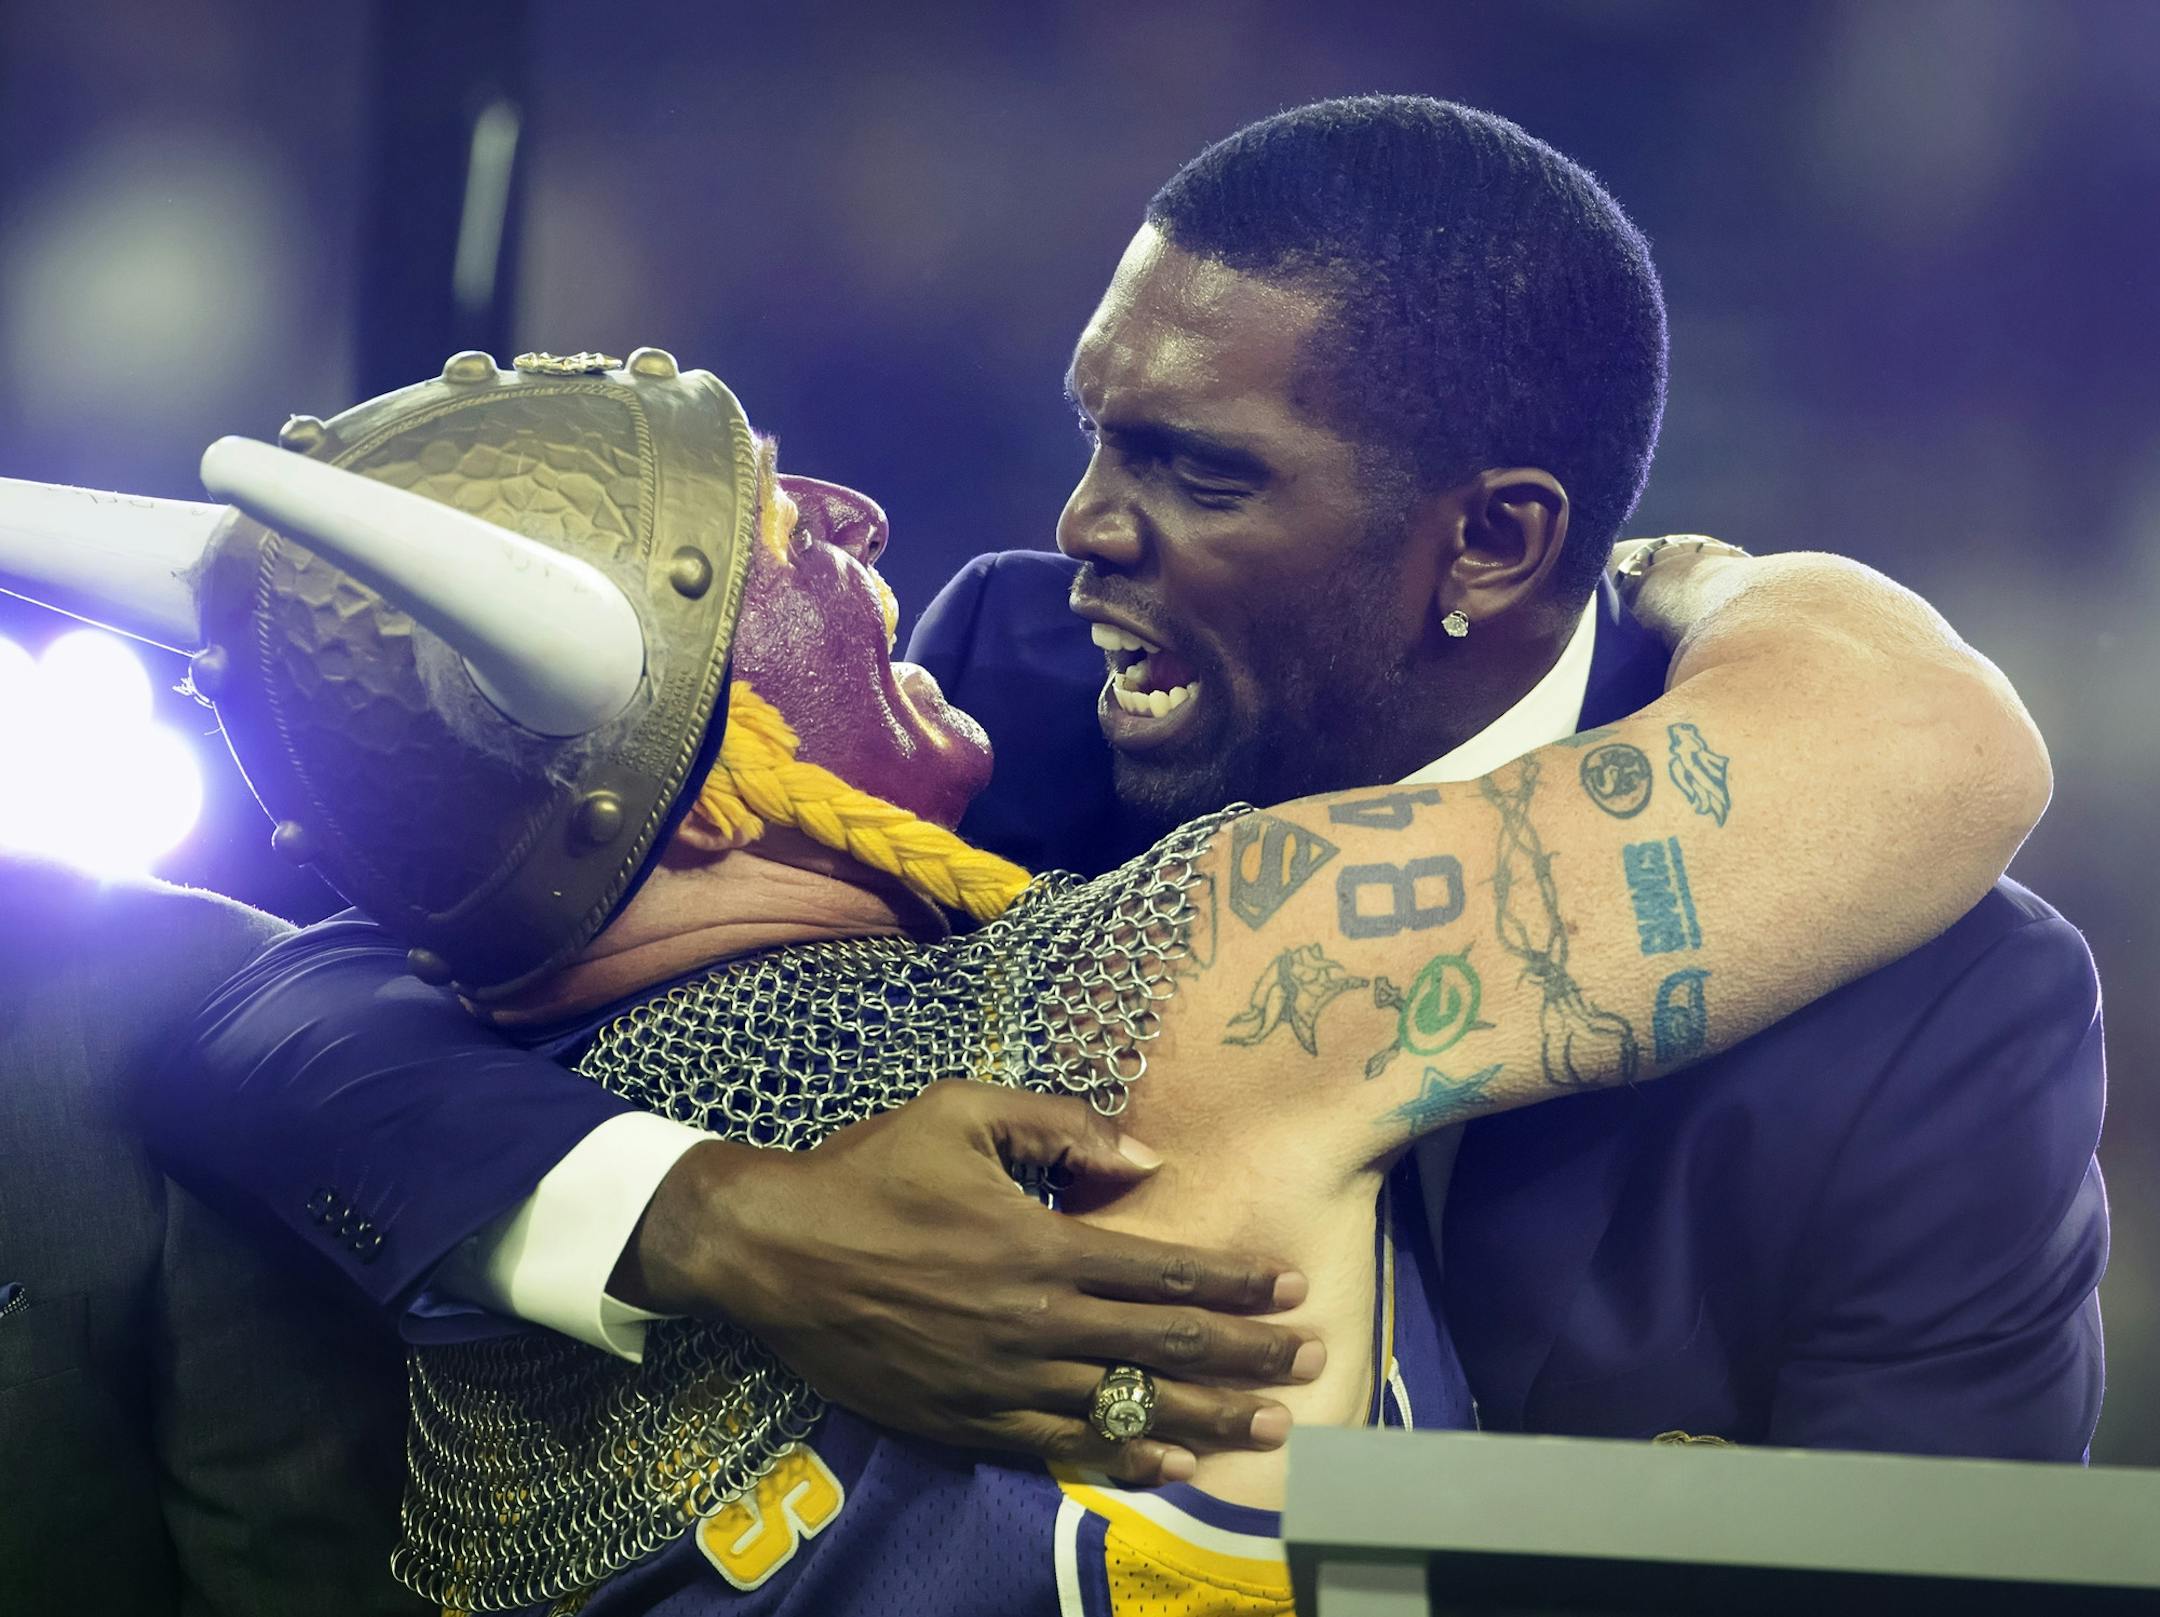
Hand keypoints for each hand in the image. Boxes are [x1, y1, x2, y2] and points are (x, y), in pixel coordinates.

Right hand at [611, 1081, 1320, 1483]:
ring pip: (1127, 1405)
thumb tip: (1150, 1158)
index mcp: (1038, 1244)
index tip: (1288, 1286)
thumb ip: (1062, 1125)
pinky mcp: (964, 1420)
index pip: (1162, 1268)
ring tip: (1269, 1420)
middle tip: (1310, 1357)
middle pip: (1165, 1344)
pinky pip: (1062, 1446)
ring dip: (1208, 1413)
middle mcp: (1032, 1321)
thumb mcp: (961, 1112)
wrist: (771, 1251)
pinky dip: (1125, 1456)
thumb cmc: (867, 1170)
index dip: (1233, 1282)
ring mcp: (1000, 1380)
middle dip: (1247, 1352)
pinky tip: (1173, 1461)